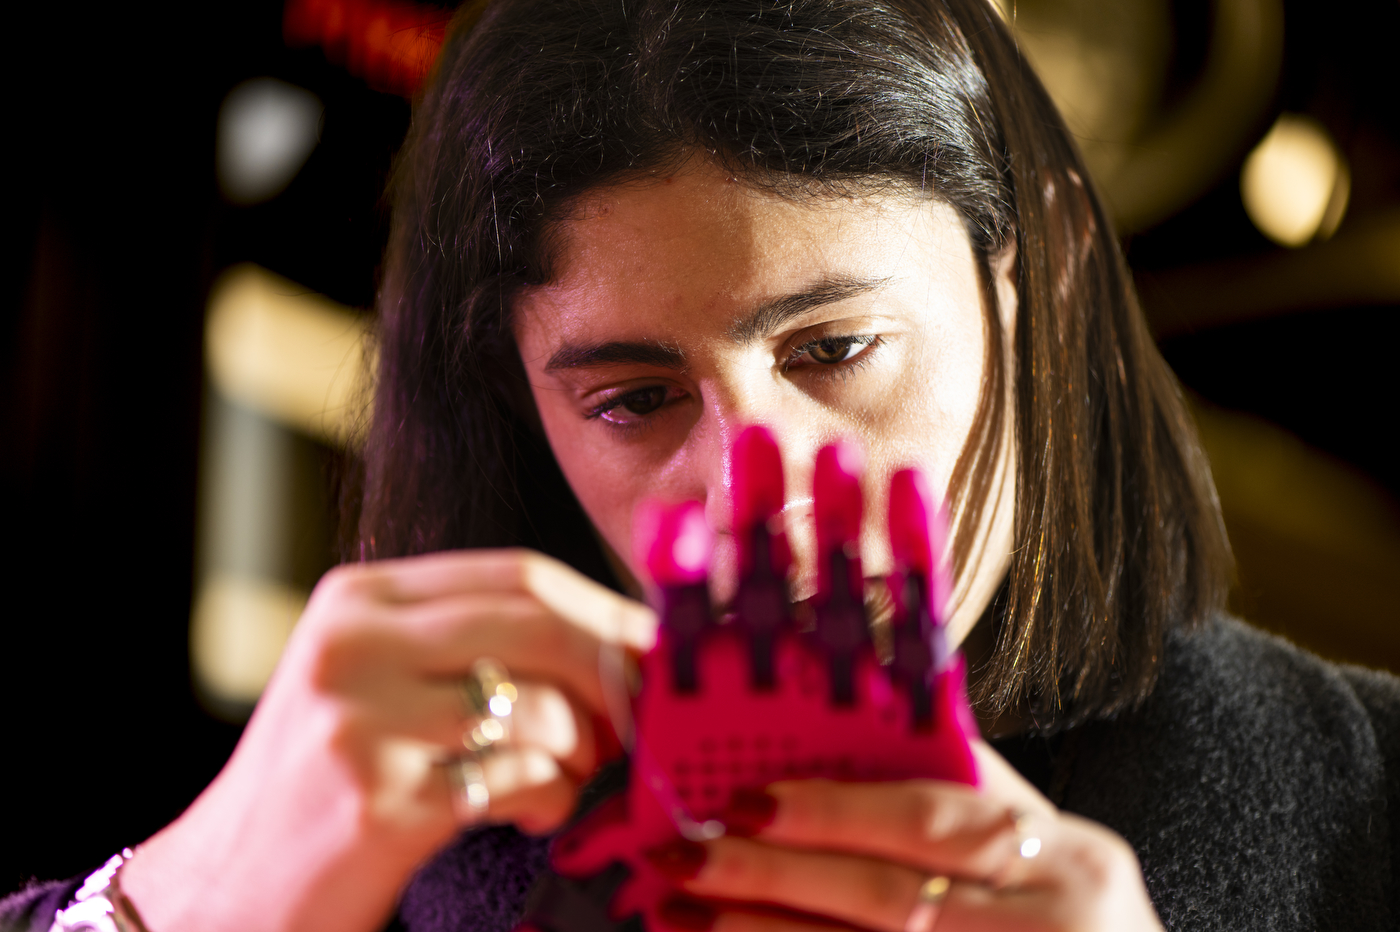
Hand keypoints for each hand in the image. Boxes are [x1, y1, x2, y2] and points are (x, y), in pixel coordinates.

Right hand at [121, 549, 655, 931]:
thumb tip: (607, 639)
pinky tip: (536, 815)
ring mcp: (362, 718)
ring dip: (586, 750)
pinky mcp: (379, 798)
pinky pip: (520, 779)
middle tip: (649, 714)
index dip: (603, 608)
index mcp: (359, 598)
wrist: (223, 890)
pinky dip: (554, 799)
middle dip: (616, 670)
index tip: (654, 645)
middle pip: (540, 624)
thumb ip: (463, 643)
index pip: (516, 573)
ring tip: (574, 777)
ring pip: (540, 706)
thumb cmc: (323, 783)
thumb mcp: (373, 681)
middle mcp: (354, 642)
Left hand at [646, 743, 1162, 931]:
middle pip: (886, 898)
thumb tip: (885, 723)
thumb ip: (982, 799)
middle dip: (774, 877)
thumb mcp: (1068, 860)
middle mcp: (1051, 927)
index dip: (831, 808)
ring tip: (685, 913)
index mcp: (1071, 861)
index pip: (929, 820)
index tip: (746, 798)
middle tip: (685, 856)